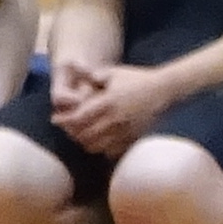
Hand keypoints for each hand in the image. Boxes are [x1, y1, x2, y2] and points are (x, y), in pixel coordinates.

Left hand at [57, 58, 173, 153]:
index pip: (77, 119)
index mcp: (107, 102)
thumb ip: (93, 75)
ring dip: (84, 141)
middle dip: (72, 132)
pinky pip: (110, 151)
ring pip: (95, 146)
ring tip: (82, 134)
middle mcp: (114, 120)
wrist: (166, 90)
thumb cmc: (139, 79)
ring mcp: (124, 132)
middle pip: (83, 136)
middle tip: (68, 127)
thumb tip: (76, 76)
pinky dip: (101, 148)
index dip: (64, 121)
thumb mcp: (114, 72)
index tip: (56, 118)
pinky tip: (100, 140)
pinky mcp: (133, 139)